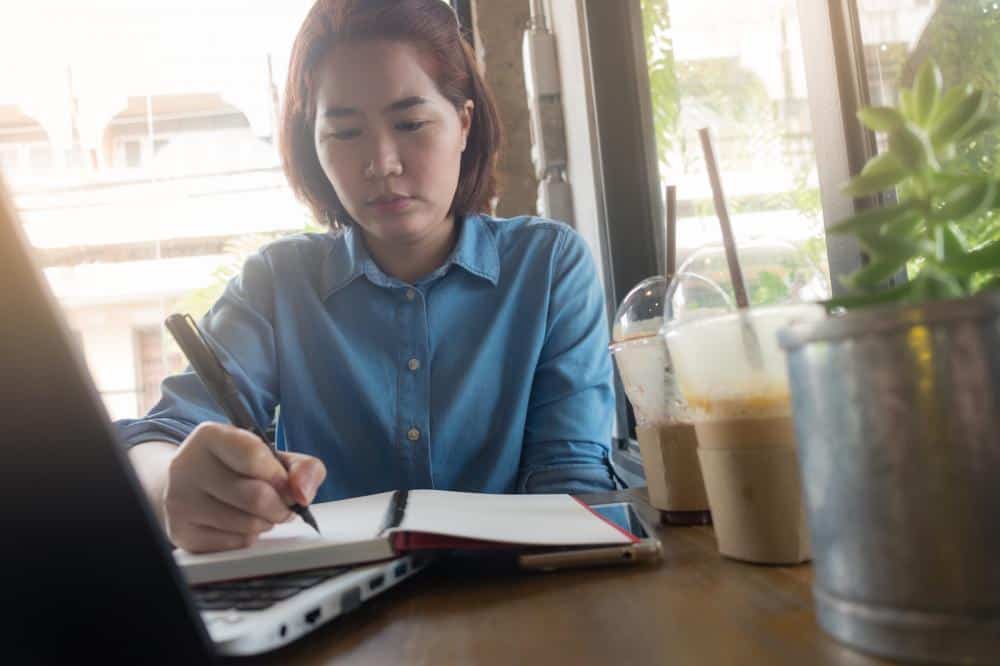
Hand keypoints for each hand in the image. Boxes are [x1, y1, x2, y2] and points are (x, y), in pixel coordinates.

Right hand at [163, 422, 325, 552]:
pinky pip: (234, 544)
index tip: (286, 483)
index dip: (280, 476)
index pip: (254, 455)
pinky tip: (241, 524)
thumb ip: (302, 467)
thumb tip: (303, 494)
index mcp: (210, 437)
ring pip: (247, 525)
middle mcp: (187, 466)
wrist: (188, 484)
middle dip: (280, 506)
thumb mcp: (271, 455)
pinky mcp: (182, 533)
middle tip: (282, 504)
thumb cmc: (237, 467)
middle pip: (255, 497)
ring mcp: (180, 501)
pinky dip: (248, 537)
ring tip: (261, 512)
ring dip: (266, 522)